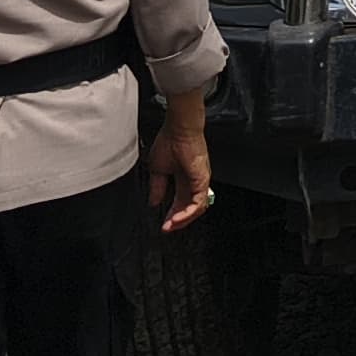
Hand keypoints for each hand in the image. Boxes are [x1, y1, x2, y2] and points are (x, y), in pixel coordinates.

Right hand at [147, 92, 214, 232]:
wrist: (178, 128)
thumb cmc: (170, 140)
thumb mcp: (158, 169)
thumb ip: (157, 187)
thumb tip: (153, 201)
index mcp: (183, 178)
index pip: (180, 202)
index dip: (172, 214)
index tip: (164, 223)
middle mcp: (194, 181)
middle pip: (189, 208)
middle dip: (177, 221)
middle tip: (167, 228)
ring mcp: (200, 181)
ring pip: (197, 209)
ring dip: (183, 220)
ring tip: (170, 225)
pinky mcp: (202, 180)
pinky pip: (199, 203)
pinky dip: (188, 213)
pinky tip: (177, 218)